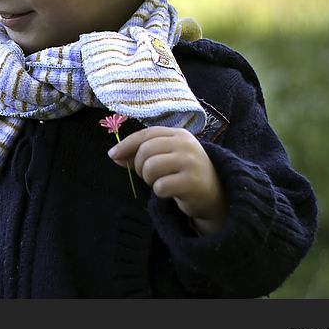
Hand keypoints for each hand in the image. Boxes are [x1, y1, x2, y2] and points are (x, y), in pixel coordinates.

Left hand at [108, 127, 226, 234]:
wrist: (215, 195)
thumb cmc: (184, 174)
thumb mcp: (164, 158)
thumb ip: (140, 155)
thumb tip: (114, 155)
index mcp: (179, 134)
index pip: (147, 134)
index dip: (127, 144)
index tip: (112, 155)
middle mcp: (186, 144)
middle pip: (146, 150)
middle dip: (139, 166)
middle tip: (148, 176)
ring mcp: (191, 162)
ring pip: (151, 167)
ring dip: (149, 179)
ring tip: (160, 182)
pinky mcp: (192, 182)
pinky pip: (161, 186)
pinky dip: (159, 192)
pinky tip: (170, 192)